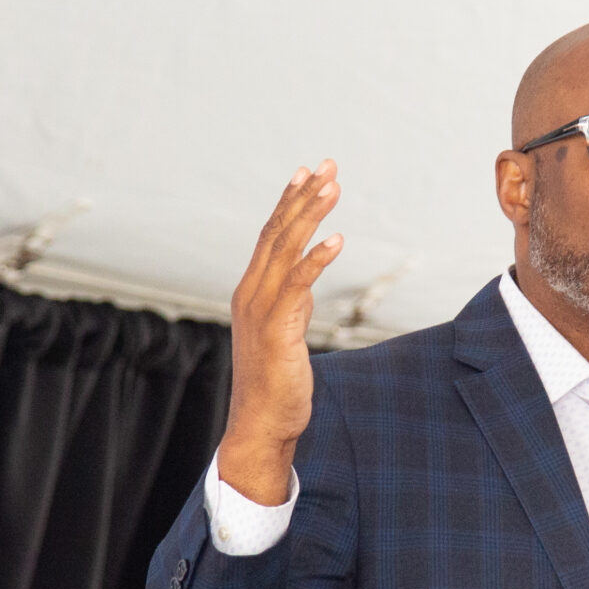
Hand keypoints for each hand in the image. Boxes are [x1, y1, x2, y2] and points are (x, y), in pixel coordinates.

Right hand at [221, 160, 343, 503]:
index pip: (269, 236)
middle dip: (303, 196)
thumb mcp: (284, 333)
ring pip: (285, 250)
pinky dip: (316, 260)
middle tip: (327, 165)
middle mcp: (251, 292)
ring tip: (333, 187)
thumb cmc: (275, 383)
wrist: (261, 423)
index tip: (307, 172)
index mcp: (251, 290)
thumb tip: (304, 283)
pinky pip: (298, 285)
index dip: (288, 202)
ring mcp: (261, 309)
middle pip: (277, 232)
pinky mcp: (277, 328)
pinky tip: (337, 239)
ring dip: (310, 215)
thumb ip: (291, 304)